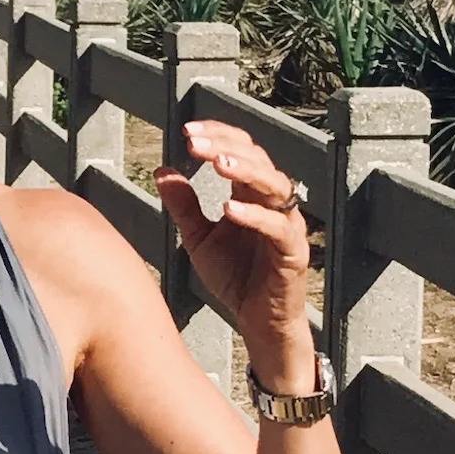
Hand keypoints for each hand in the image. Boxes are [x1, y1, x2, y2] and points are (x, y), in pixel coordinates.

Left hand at [155, 120, 315, 391]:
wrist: (256, 321)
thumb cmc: (234, 277)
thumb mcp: (199, 238)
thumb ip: (184, 206)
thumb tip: (161, 169)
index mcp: (252, 193)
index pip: (241, 150)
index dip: (218, 136)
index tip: (187, 131)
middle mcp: (274, 202)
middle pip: (258, 159)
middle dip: (225, 147)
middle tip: (194, 142)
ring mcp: (287, 225)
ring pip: (275, 185)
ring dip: (246, 171)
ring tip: (216, 163)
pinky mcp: (293, 252)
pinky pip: (278, 227)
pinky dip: (255, 216)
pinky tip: (229, 208)